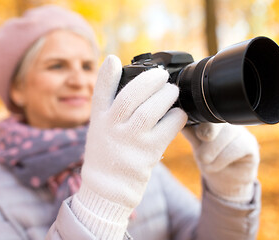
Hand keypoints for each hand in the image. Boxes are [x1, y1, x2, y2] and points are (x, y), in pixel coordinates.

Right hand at [71, 55, 186, 237]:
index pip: (101, 93)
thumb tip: (123, 84)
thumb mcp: (98, 130)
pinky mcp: (148, 153)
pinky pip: (168, 128)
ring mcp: (130, 141)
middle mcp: (112, 128)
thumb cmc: (106, 155)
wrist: (107, 189)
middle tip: (161, 75)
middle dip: (149, 80)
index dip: (106, 74)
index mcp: (99, 120)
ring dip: (166, 95)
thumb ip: (109, 108)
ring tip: (172, 91)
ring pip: (151, 110)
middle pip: (131, 96)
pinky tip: (179, 114)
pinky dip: (177, 117)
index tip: (113, 59)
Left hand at [182, 123, 259, 202]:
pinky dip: (222, 160)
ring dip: (213, 154)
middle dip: (207, 143)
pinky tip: (219, 166)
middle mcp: (229, 122)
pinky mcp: (250, 145)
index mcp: (213, 119)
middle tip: (202, 157)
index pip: (207, 114)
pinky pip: (235, 148)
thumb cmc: (209, 160)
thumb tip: (182, 122)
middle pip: (216, 123)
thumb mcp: (196, 146)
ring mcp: (241, 132)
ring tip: (208, 163)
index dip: (202, 124)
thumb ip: (191, 133)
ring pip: (226, 135)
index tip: (199, 136)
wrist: (224, 181)